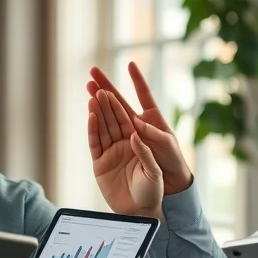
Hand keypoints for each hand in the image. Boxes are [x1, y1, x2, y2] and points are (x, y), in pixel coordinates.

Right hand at [88, 63, 193, 194]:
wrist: (158, 192)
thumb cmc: (169, 167)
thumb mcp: (166, 149)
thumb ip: (152, 137)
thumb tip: (136, 126)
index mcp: (151, 122)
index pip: (143, 96)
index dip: (137, 81)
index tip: (131, 64)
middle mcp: (134, 128)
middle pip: (118, 104)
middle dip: (106, 87)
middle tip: (93, 72)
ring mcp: (121, 140)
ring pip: (106, 118)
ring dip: (97, 103)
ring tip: (89, 88)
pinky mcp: (108, 156)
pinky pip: (99, 139)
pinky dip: (94, 126)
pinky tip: (90, 113)